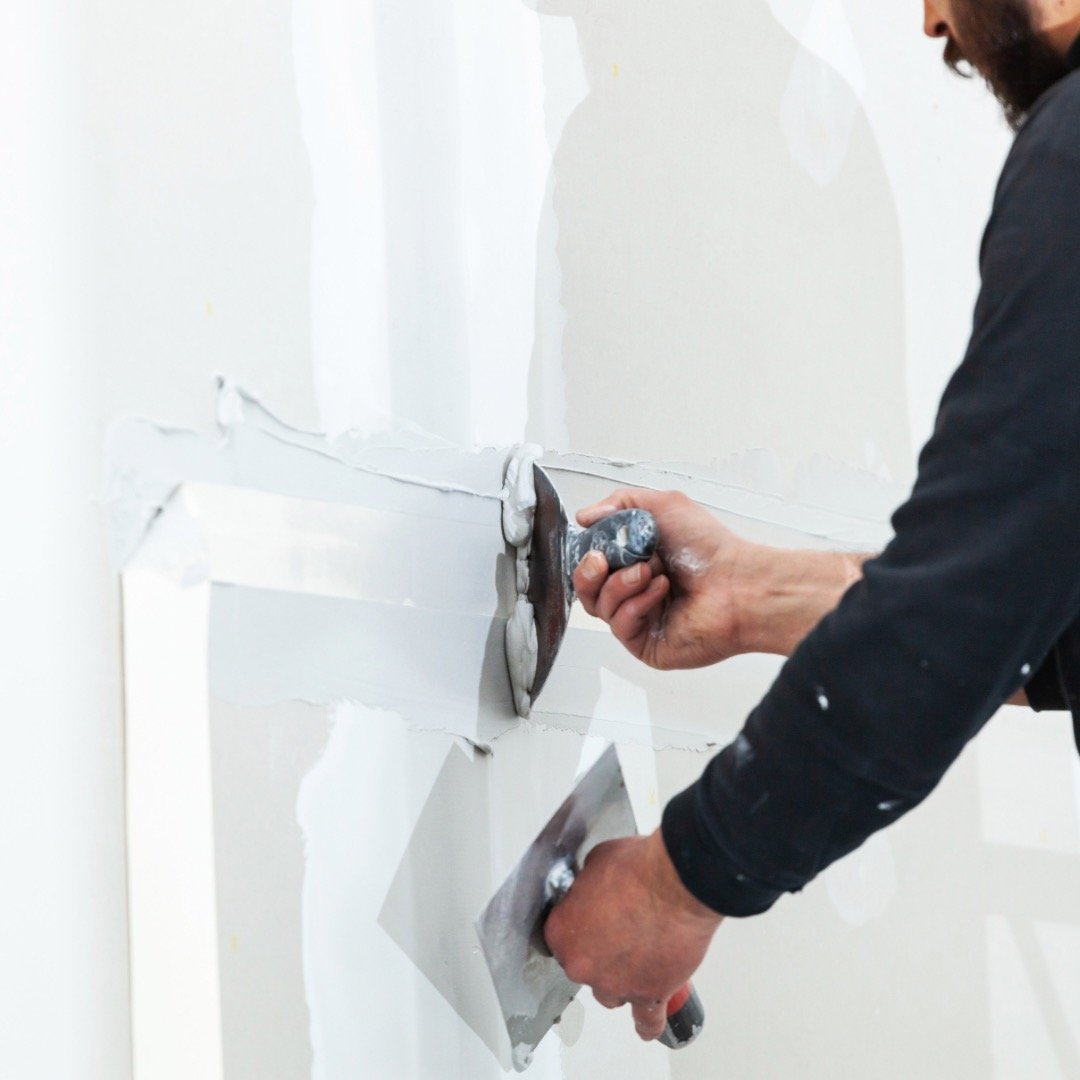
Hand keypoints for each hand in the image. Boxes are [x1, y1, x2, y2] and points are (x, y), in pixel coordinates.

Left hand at [543, 830, 721, 1039]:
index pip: (560, 938)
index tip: (592, 920)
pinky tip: (645, 1023)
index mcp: (563, 931)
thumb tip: (591, 890)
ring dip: (621, 978)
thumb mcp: (595, 862)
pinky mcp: (649, 994)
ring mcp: (615, 984)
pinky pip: (646, 1019)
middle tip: (621, 930)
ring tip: (638, 958)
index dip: (579, 926)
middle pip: (584, 967)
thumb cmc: (638, 868)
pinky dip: (646, 1021)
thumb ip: (585, 886)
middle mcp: (583, 965)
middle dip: (600, 951)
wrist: (675, 883)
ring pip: (610, 992)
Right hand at [574, 488, 868, 667]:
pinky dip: (635, 605)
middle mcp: (637, 591)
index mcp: (637, 561)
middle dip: (589, 573)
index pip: (592, 565)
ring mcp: (642, 619)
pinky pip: (621, 626)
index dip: (586, 556)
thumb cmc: (710, 549)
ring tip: (649, 572)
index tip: (593, 546)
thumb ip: (620, 503)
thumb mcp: (663, 506)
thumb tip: (585, 517)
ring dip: (619, 585)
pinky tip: (660, 592)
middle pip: (587, 590)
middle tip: (603, 561)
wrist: (739, 583)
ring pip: (600, 607)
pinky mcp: (648, 644)